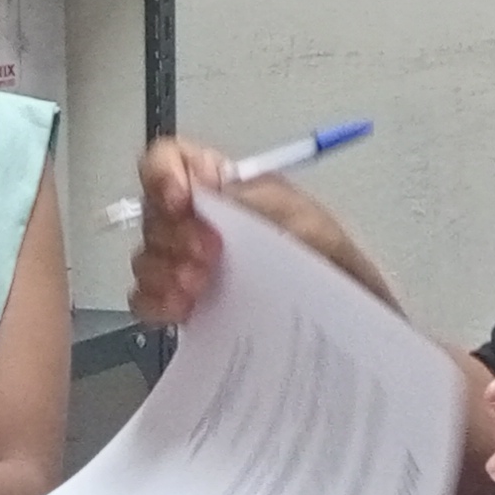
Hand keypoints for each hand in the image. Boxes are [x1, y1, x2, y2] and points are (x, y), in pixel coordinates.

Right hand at [125, 139, 396, 325]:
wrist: (348, 335)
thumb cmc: (338, 273)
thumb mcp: (311, 224)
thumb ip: (259, 200)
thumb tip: (212, 192)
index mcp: (232, 191)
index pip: (173, 159)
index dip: (165, 173)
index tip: (183, 202)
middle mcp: (204, 224)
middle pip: (154, 211)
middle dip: (174, 232)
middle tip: (208, 255)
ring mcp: (191, 266)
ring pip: (146, 255)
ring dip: (164, 268)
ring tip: (198, 287)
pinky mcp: (186, 307)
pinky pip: (145, 297)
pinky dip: (155, 300)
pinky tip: (183, 308)